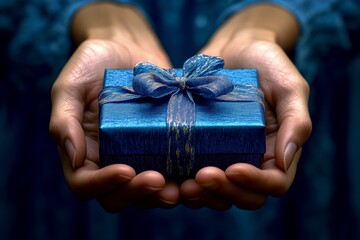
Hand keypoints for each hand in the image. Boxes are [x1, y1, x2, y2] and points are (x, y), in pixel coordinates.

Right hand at [49, 4, 178, 211]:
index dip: (103, 184)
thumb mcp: (70, 86)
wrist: (127, 48)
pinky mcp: (161, 146)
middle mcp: (109, 159)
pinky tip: (196, 172)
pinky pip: (170, 171)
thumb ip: (63, 120)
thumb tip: (74, 157)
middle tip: (158, 180)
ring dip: (161, 195)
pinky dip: (181, 178)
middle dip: (137, 194)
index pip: (85, 183)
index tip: (125, 170)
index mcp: (84, 150)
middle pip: (118, 195)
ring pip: (146, 191)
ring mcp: (137, 155)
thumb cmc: (93, 64)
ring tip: (180, 187)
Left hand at [180, 5, 311, 209]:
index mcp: (276, 150)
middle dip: (223, 191)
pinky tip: (168, 175)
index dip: (255, 184)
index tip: (233, 168)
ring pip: (217, 192)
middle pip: (243, 195)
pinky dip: (182, 182)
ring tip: (182, 185)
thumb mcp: (289, 87)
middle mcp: (251, 159)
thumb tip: (285, 162)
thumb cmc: (267, 64)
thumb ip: (297, 122)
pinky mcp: (202, 148)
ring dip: (201, 195)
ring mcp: (225, 155)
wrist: (234, 47)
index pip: (273, 183)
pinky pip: (193, 175)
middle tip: (200, 177)